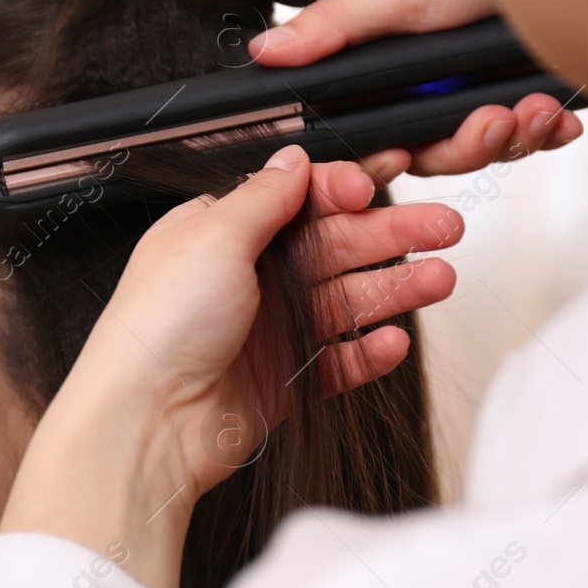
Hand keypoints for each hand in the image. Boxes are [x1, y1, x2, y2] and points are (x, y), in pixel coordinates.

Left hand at [0, 148, 462, 587]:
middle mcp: (242, 278)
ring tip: (438, 279)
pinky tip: (391, 340)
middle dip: (389, 234)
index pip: (295, 201)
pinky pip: (336, 362)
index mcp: (217, 234)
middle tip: (443, 227)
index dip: (342, 192)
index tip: (379, 186)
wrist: (144, 426)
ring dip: (392, 288)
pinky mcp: (279, 382)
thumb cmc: (154, 330)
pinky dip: (366, 353)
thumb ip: (261, 198)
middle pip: (331, 247)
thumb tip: (291, 161)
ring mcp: (263, 331)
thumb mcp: (211, 238)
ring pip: (343, 301)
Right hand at [249, 0, 583, 180]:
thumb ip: (331, 28)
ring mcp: (475, 92)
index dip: (382, 156)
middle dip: (466, 145)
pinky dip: (545, 130)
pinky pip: (530, 136)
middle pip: (433, 152)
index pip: (371, 134)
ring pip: (483, 150)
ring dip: (512, 138)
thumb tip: (261, 51)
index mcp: (382, 71)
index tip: (400, 156)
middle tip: (494, 120)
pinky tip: (558, 119)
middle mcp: (425, 87)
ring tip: (533, 109)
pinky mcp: (521, 94)